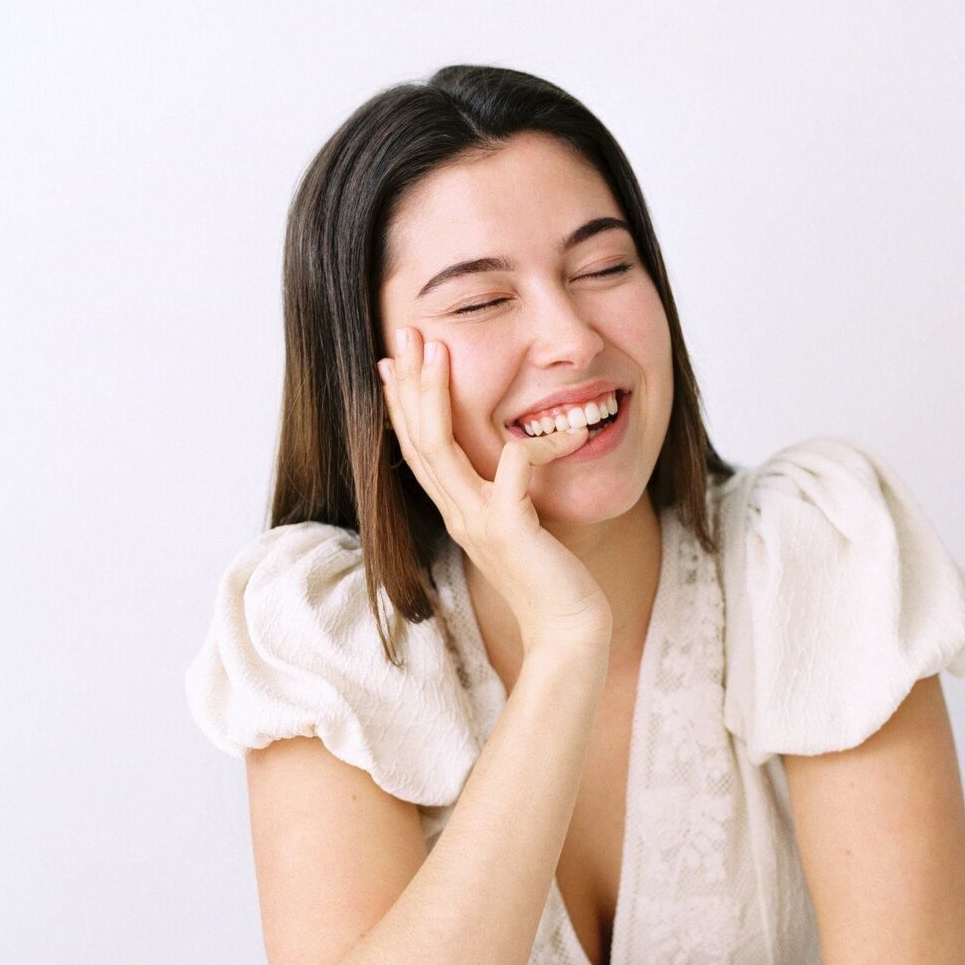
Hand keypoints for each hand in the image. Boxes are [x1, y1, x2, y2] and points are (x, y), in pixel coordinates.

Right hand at [378, 328, 611, 650]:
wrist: (569, 631)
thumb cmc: (554, 577)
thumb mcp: (522, 523)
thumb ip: (509, 489)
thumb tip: (513, 449)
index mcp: (459, 509)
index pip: (418, 447)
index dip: (404, 402)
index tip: (396, 360)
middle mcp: (458, 512)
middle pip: (416, 439)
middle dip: (409, 383)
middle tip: (405, 333)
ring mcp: (478, 521)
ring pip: (438, 448)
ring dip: (433, 394)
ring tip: (435, 351)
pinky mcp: (509, 528)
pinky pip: (516, 465)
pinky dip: (540, 439)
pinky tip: (568, 424)